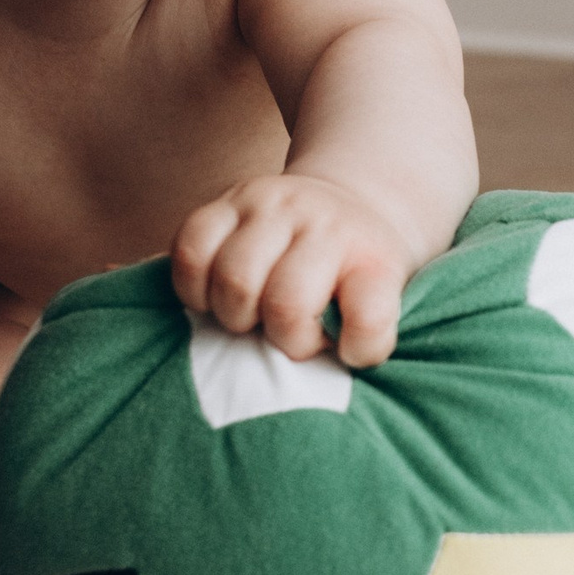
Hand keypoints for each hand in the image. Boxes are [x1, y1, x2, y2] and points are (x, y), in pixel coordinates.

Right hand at [170, 172, 414, 368]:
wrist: (348, 206)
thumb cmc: (356, 275)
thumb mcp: (382, 304)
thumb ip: (361, 340)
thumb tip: (324, 374)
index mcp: (373, 259)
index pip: (368, 319)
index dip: (356, 350)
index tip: (347, 347)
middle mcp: (325, 225)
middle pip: (285, 304)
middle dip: (281, 337)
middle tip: (288, 331)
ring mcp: (274, 205)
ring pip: (234, 279)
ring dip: (235, 315)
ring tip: (252, 312)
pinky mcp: (227, 200)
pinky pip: (191, 251)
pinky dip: (195, 288)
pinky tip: (216, 294)